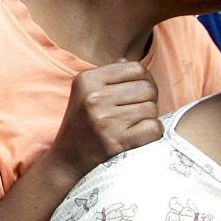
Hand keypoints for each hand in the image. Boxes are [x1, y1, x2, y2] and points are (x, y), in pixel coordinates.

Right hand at [43, 62, 161, 180]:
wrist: (67, 159)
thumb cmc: (83, 123)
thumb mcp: (86, 92)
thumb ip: (109, 75)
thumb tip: (129, 61)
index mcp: (87, 79)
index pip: (136, 68)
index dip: (145, 79)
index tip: (138, 93)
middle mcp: (93, 98)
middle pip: (147, 88)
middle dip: (149, 99)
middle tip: (137, 111)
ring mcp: (104, 121)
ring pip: (152, 109)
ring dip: (149, 118)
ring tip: (134, 125)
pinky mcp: (115, 142)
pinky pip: (153, 128)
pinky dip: (152, 132)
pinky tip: (139, 136)